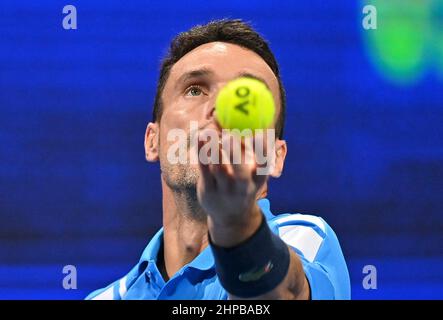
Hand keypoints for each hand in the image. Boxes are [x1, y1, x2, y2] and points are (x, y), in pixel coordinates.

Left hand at [196, 129, 270, 245]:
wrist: (230, 216)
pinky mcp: (207, 190)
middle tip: (228, 136)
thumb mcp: (252, 171)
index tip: (258, 133)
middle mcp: (242, 187)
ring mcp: (224, 190)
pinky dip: (201, 152)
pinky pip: (203, 169)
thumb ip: (248, 147)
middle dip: (235, 153)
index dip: (262, 150)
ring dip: (214, 150)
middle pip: (239, 171)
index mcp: (257, 179)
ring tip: (209, 133)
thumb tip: (243, 120)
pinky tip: (200, 138)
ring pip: (218, 169)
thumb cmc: (242, 184)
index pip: (263, 165)